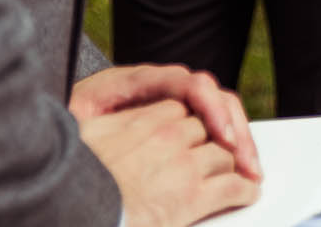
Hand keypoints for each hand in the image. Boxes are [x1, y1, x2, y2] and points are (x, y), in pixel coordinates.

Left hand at [71, 65, 259, 181]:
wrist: (42, 140)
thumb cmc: (54, 138)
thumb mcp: (73, 128)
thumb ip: (96, 129)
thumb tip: (116, 131)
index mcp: (129, 84)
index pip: (183, 83)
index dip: (209, 107)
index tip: (222, 139)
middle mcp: (154, 89)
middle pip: (210, 95)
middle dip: (234, 127)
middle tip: (248, 163)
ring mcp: (166, 105)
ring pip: (216, 110)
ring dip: (238, 137)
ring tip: (250, 170)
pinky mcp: (173, 126)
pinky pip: (210, 127)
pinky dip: (229, 146)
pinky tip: (237, 170)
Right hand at [80, 98, 259, 226]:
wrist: (76, 213)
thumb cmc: (72, 188)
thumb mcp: (78, 142)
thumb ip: (103, 128)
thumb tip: (96, 125)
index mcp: (137, 120)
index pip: (177, 107)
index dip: (188, 121)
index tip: (193, 132)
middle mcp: (164, 135)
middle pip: (204, 127)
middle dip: (216, 140)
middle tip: (227, 154)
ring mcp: (182, 164)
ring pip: (222, 154)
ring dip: (233, 165)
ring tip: (240, 174)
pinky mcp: (192, 196)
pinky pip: (232, 186)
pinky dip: (244, 190)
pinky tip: (247, 193)